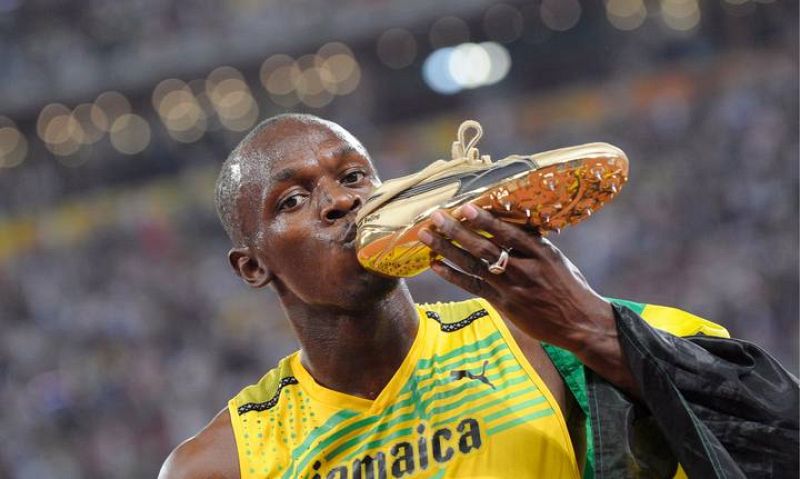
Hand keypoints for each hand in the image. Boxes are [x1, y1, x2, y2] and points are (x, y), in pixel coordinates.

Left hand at [418, 203, 636, 394]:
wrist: (579, 323)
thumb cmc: (568, 286)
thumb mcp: (556, 258)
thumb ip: (532, 242)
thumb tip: (510, 219)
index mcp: (540, 252)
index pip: (508, 232)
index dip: (485, 219)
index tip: (465, 206)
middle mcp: (523, 268)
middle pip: (484, 246)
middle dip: (456, 230)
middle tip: (436, 215)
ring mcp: (511, 288)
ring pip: (473, 265)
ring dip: (447, 249)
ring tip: (426, 235)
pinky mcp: (502, 304)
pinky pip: (473, 286)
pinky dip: (453, 276)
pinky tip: (436, 265)